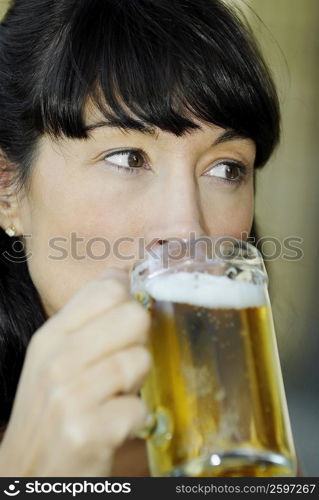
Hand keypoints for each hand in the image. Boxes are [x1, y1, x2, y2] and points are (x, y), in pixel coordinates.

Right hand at [0, 268, 150, 475]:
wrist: (28, 474)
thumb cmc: (52, 411)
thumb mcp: (57, 358)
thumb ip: (87, 316)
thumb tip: (118, 273)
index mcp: (50, 336)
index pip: (107, 289)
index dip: (127, 304)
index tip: (121, 327)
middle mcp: (57, 360)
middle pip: (133, 317)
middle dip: (136, 344)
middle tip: (119, 367)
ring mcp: (70, 396)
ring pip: (139, 361)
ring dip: (135, 386)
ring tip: (113, 398)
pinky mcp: (88, 431)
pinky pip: (139, 408)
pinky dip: (135, 420)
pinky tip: (115, 426)